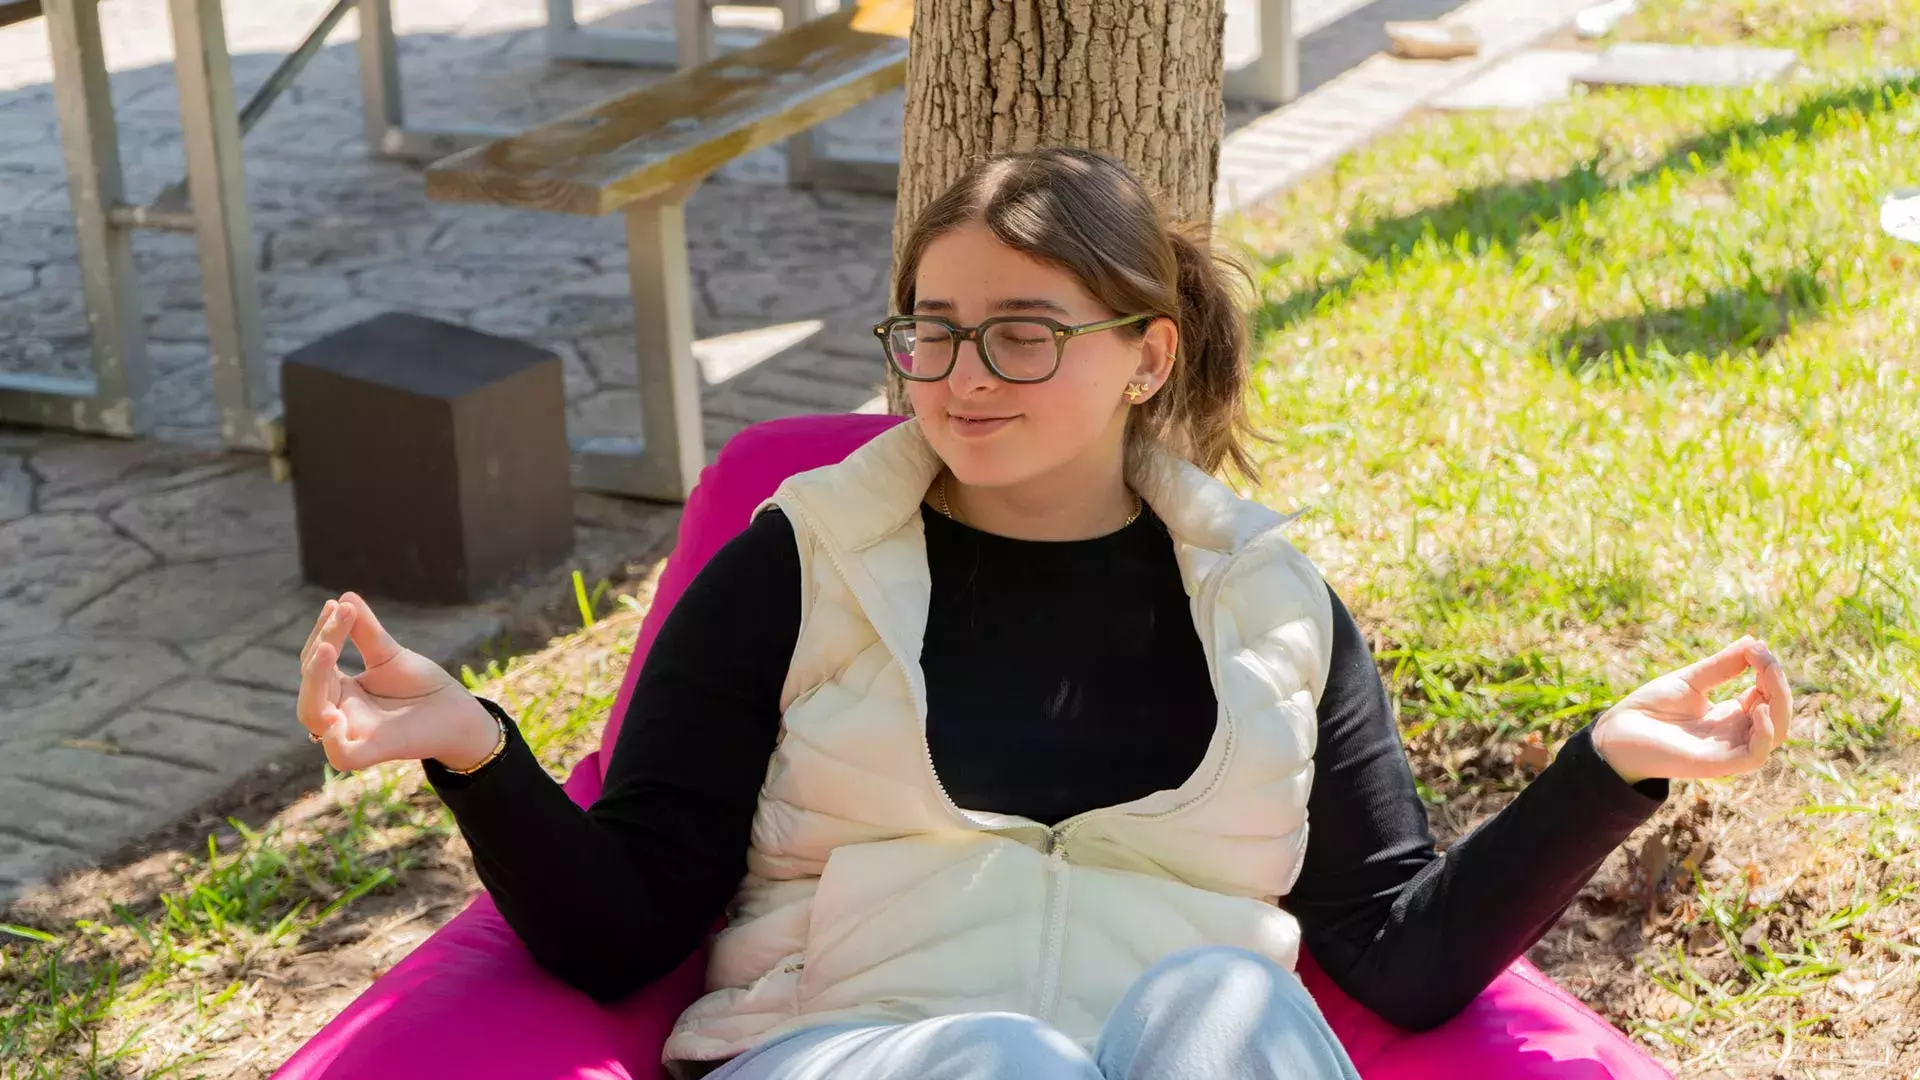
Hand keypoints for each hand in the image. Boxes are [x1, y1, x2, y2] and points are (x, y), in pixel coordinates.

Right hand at [296, 592, 499, 771]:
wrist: (460, 712)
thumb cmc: (423, 686)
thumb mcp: (390, 655)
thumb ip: (366, 632)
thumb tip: (345, 597)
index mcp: (341, 691)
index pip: (316, 662)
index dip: (322, 633)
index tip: (335, 604)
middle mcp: (341, 712)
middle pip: (309, 686)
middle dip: (318, 652)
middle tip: (338, 618)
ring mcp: (354, 733)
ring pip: (312, 716)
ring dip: (314, 682)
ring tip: (329, 649)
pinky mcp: (374, 751)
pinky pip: (342, 755)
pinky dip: (333, 740)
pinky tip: (337, 715)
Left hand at [1591, 635, 1792, 784]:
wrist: (1616, 734)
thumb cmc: (1649, 709)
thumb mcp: (1691, 681)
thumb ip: (1722, 666)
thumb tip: (1754, 641)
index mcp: (1730, 716)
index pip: (1768, 696)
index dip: (1769, 671)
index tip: (1756, 647)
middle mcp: (1735, 734)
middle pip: (1778, 714)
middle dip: (1777, 682)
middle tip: (1762, 656)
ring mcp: (1729, 750)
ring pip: (1775, 733)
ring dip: (1779, 703)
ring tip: (1764, 674)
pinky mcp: (1718, 764)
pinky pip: (1756, 755)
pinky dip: (1765, 733)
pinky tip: (1758, 709)